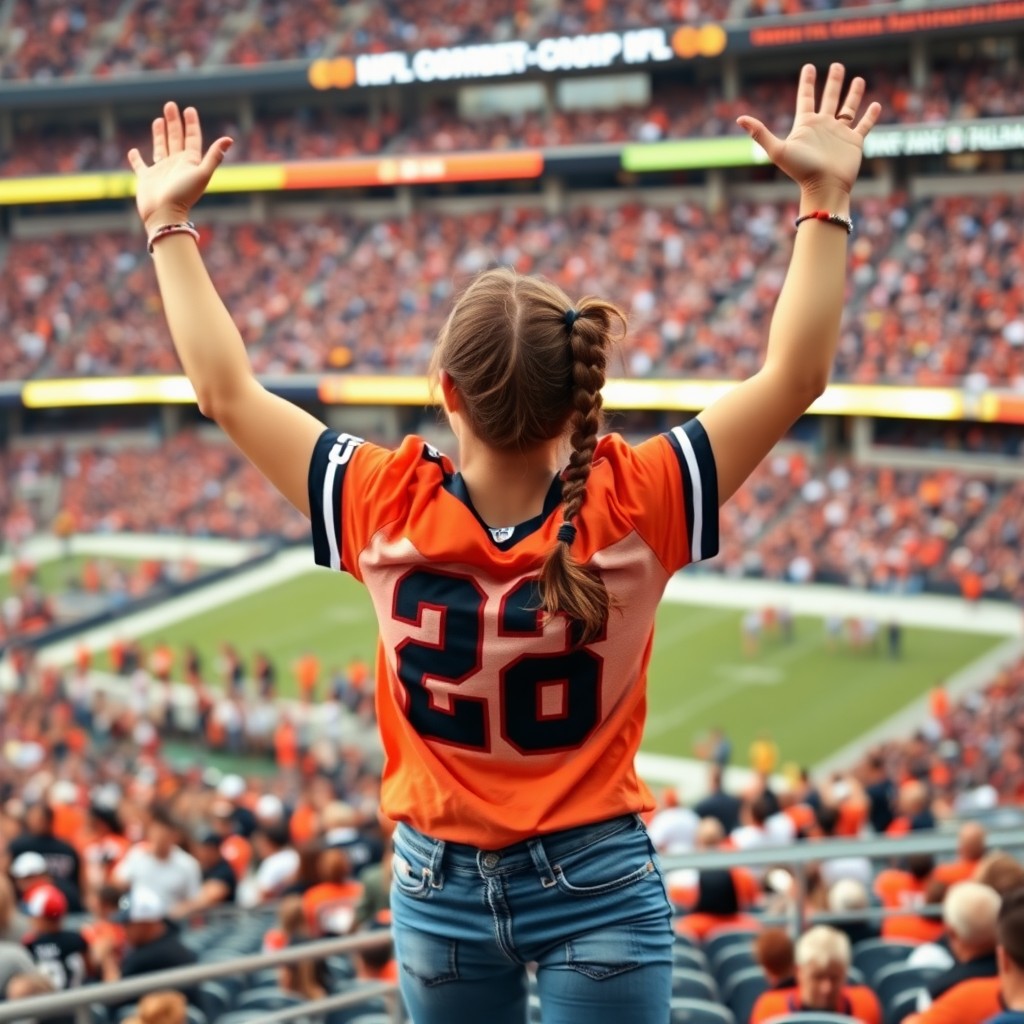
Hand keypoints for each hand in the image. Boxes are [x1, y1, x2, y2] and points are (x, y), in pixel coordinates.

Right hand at [128, 102, 231, 233]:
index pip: (192, 139)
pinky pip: (140, 166)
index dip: (192, 124)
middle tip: (170, 105)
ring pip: (160, 148)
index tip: (189, 109)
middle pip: (176, 139)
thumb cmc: (183, 194)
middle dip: (174, 122)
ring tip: (158, 120)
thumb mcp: (201, 173)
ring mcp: (161, 171)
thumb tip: (229, 139)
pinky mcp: (146, 178)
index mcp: (190, 163)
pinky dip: (136, 159)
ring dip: (160, 134)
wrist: (165, 214)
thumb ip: (214, 156)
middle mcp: (176, 165)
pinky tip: (134, 151)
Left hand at [737, 63, 880, 200]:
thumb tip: (739, 118)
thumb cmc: (801, 170)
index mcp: (806, 125)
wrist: (824, 187)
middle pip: (829, 98)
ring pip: (848, 108)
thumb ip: (760, 133)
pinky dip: (870, 116)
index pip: (806, 98)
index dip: (807, 82)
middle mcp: (823, 126)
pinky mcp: (854, 142)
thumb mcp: (778, 150)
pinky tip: (875, 105)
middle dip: (833, 82)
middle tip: (837, 65)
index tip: (809, 66)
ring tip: (858, 79)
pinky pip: (864, 125)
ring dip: (853, 94)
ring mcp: (839, 134)